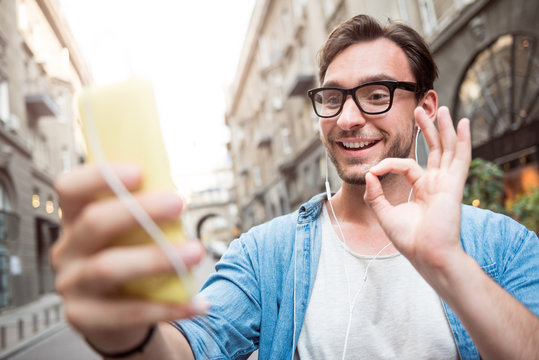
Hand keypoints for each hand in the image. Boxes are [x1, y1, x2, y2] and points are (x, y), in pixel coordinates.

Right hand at [51, 164, 206, 347]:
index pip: (70, 188)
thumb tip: (178, 193)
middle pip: (94, 223)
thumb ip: (141, 214)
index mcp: (75, 220)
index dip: (99, 176)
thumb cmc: (125, 262)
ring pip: (109, 267)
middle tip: (180, 202)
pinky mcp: (86, 318)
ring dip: (158, 258)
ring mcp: (73, 286)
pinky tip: (199, 302)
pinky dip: (170, 307)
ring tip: (197, 252)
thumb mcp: (126, 235)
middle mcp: (67, 250)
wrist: (111, 319)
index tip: (139, 172)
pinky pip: (131, 312)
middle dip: (141, 210)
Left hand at [364, 106, 470, 274]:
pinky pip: (460, 158)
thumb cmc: (409, 239)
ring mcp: (446, 183)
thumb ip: (375, 194)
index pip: (406, 165)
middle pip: (434, 150)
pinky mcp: (454, 185)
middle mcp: (436, 183)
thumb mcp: (384, 213)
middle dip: (427, 130)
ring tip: (439, 108)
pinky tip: (463, 123)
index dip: (387, 164)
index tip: (372, 172)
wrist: (426, 254)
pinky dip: (463, 140)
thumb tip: (369, 174)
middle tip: (419, 111)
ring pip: (447, 149)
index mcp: (423, 189)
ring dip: (443, 128)